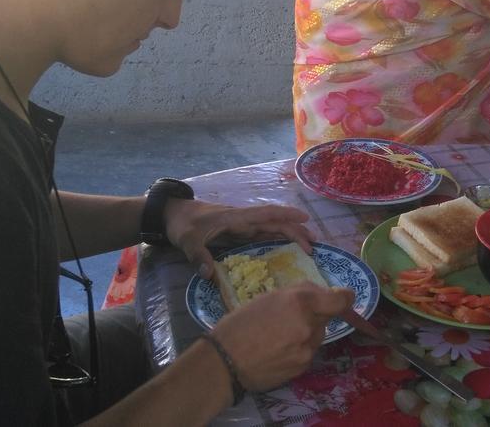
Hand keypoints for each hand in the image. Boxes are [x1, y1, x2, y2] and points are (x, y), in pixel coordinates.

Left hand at [164, 200, 314, 278]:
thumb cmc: (184, 224)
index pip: (265, 214)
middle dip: (295, 230)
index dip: (285, 215)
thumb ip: (198, 256)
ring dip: (290, 234)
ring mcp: (242, 225)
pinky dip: (278, 238)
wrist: (175, 215)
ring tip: (309, 246)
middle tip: (314, 245)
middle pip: (274, 222)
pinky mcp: (239, 231)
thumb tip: (209, 275)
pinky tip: (288, 246)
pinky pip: (264, 234)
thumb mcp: (187, 240)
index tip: (305, 219)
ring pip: (272, 228)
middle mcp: (244, 220)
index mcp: (236, 217)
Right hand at [214, 283, 354, 392]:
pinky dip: (298, 350)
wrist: (224, 361)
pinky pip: (307, 353)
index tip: (346, 298)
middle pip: (325, 318)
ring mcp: (307, 349)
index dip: (345, 299)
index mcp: (300, 301)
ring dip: (306, 334)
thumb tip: (318, 295)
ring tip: (279, 337)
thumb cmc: (241, 324)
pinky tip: (277, 352)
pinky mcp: (302, 367)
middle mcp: (308, 325)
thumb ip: (297, 295)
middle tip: (290, 319)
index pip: (338, 301)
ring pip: (316, 336)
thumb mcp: (268, 298)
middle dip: (314, 316)